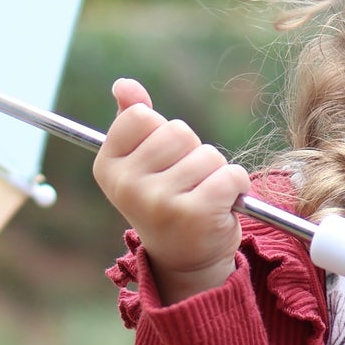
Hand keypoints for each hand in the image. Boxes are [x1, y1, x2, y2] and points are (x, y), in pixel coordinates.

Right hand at [92, 78, 249, 301]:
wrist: (186, 260)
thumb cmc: (166, 201)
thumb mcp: (143, 162)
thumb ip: (133, 121)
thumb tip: (124, 85)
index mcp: (108, 167)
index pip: (141, 116)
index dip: (162, 135)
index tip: (161, 163)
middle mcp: (127, 186)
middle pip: (178, 132)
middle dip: (192, 152)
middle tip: (186, 184)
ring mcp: (159, 201)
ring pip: (208, 154)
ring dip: (215, 173)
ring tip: (202, 198)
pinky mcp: (195, 215)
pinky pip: (230, 174)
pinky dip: (237, 186)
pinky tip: (222, 206)